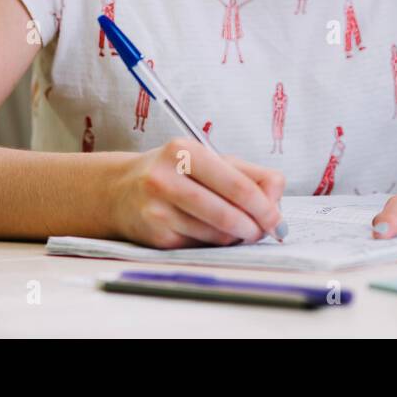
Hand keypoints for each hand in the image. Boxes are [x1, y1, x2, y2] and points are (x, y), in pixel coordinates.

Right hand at [107, 138, 285, 248]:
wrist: (119, 191)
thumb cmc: (176, 172)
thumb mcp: (211, 160)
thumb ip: (251, 175)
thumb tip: (276, 202)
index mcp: (184, 151)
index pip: (237, 185)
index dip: (264, 206)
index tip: (277, 219)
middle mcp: (165, 179)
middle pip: (228, 214)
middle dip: (255, 227)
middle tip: (266, 231)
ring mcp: (157, 210)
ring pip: (217, 234)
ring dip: (236, 236)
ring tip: (239, 227)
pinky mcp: (155, 237)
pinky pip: (201, 245)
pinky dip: (215, 242)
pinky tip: (210, 231)